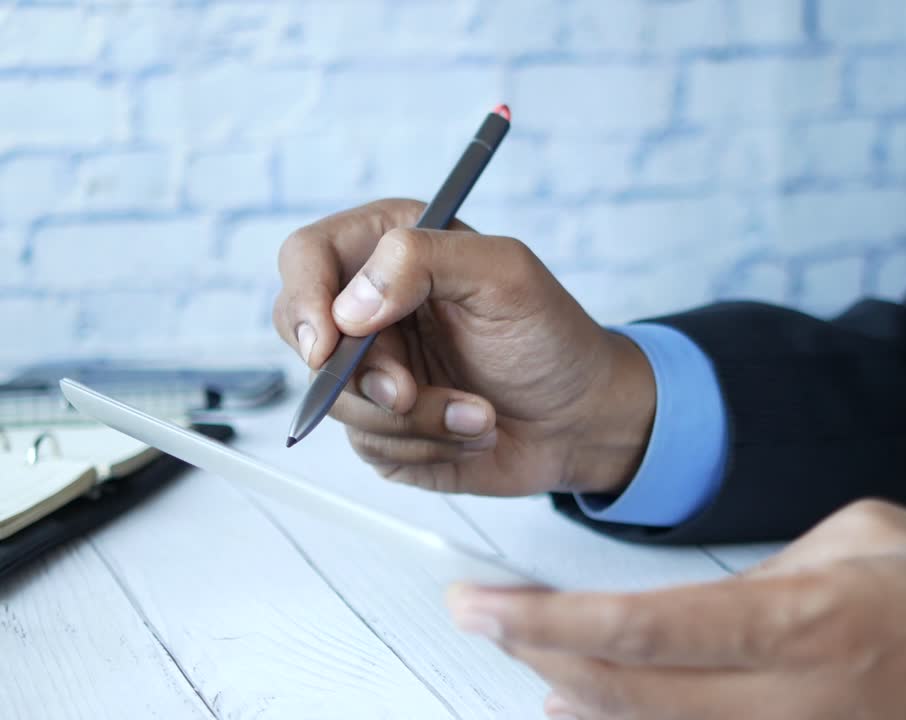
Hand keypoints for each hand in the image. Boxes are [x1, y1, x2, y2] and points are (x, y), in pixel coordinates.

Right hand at [273, 198, 655, 495]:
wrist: (582, 418)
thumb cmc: (551, 338)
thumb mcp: (505, 275)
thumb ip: (424, 260)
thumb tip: (350, 304)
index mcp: (392, 249)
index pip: (306, 257)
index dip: (303, 299)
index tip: (327, 346)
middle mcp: (372, 307)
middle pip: (304, 337)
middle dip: (364, 378)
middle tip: (411, 393)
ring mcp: (371, 370)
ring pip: (336, 402)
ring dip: (414, 419)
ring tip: (476, 412)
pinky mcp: (381, 426)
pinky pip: (370, 444)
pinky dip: (425, 445)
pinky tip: (470, 430)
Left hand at [448, 500, 905, 718]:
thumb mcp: (861, 533)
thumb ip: (766, 566)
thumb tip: (696, 601)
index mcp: (798, 621)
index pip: (640, 629)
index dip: (546, 620)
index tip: (482, 600)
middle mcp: (786, 700)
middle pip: (622, 695)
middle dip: (536, 657)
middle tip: (484, 620)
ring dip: (571, 701)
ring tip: (522, 659)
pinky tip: (585, 712)